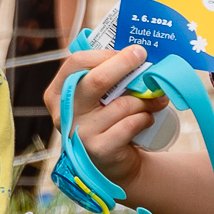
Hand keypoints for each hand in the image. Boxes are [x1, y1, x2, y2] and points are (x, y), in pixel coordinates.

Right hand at [49, 41, 159, 188]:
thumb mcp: (97, 98)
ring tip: (155, 100)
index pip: (76, 63)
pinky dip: (145, 118)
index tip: (131, 50)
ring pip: (122, 104)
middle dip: (125, 65)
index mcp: (58, 93)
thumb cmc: (107, 120)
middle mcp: (64, 112)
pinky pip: (130, 124)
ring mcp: (79, 132)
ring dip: (145, 100)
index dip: (105, 54)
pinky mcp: (99, 149)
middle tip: (144, 58)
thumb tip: (135, 52)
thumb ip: (105, 77)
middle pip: (97, 80)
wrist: (113, 163)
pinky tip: (147, 119)